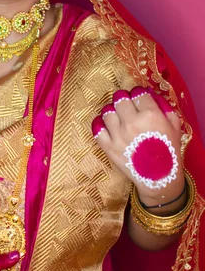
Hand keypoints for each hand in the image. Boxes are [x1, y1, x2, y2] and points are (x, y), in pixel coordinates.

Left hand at [92, 86, 184, 205]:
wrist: (159, 177)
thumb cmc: (169, 150)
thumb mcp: (174, 126)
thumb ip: (164, 107)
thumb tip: (149, 95)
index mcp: (150, 115)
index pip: (137, 93)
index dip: (138, 94)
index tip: (138, 100)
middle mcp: (132, 122)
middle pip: (119, 99)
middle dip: (123, 99)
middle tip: (126, 106)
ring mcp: (118, 134)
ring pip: (107, 111)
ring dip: (112, 111)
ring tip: (117, 117)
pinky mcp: (108, 147)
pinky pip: (96, 128)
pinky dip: (99, 124)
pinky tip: (105, 125)